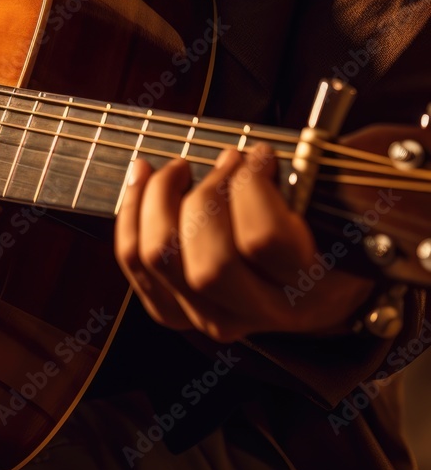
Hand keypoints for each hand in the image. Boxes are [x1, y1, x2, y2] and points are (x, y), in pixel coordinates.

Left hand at [114, 142, 373, 341]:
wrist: (314, 289)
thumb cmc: (331, 236)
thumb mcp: (339, 213)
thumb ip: (312, 186)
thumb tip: (259, 155)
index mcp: (307, 290)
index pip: (264, 241)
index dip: (252, 185)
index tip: (260, 154)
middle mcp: (255, 312)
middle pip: (207, 264)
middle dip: (207, 195)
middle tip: (224, 159)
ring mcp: (207, 315)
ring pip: (160, 259)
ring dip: (159, 200)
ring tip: (180, 167)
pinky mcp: (172, 308)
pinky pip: (133, 259)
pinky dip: (130, 213)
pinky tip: (141, 176)